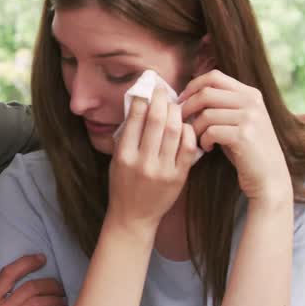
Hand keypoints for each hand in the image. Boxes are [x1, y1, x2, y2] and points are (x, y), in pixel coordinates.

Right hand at [109, 85, 199, 229]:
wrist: (133, 217)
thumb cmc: (123, 185)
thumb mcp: (116, 161)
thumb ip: (126, 137)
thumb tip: (138, 106)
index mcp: (124, 156)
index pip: (135, 119)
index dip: (143, 99)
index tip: (147, 88)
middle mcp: (142, 162)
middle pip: (157, 121)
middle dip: (161, 100)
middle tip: (163, 90)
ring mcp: (162, 170)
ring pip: (175, 131)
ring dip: (176, 113)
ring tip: (175, 106)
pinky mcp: (178, 177)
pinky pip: (188, 147)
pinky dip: (188, 132)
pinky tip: (185, 126)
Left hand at [179, 70, 290, 204]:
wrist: (269, 176)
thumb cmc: (246, 149)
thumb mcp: (238, 120)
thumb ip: (221, 105)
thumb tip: (187, 95)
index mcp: (250, 93)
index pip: (214, 76)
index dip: (192, 86)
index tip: (181, 100)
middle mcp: (252, 102)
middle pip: (206, 93)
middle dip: (187, 107)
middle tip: (181, 122)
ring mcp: (250, 118)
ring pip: (206, 114)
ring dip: (195, 129)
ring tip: (199, 139)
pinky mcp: (244, 136)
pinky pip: (210, 131)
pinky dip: (203, 141)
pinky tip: (208, 148)